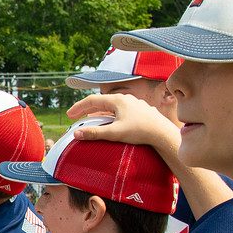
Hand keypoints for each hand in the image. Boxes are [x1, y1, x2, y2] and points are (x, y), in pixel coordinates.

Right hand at [64, 93, 179, 151]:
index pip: (92, 100)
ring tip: (89, 118)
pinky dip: (110, 114)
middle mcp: (125, 98)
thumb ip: (95, 133)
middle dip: (86, 109)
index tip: (69, 115)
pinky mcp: (140, 111)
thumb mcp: (115, 133)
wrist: (163, 133)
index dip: (78, 107)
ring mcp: (133, 104)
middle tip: (75, 116)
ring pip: (111, 106)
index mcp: (117, 100)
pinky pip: (120, 110)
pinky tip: (110, 121)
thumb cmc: (140, 132)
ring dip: (98, 112)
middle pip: (101, 101)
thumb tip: (76, 134)